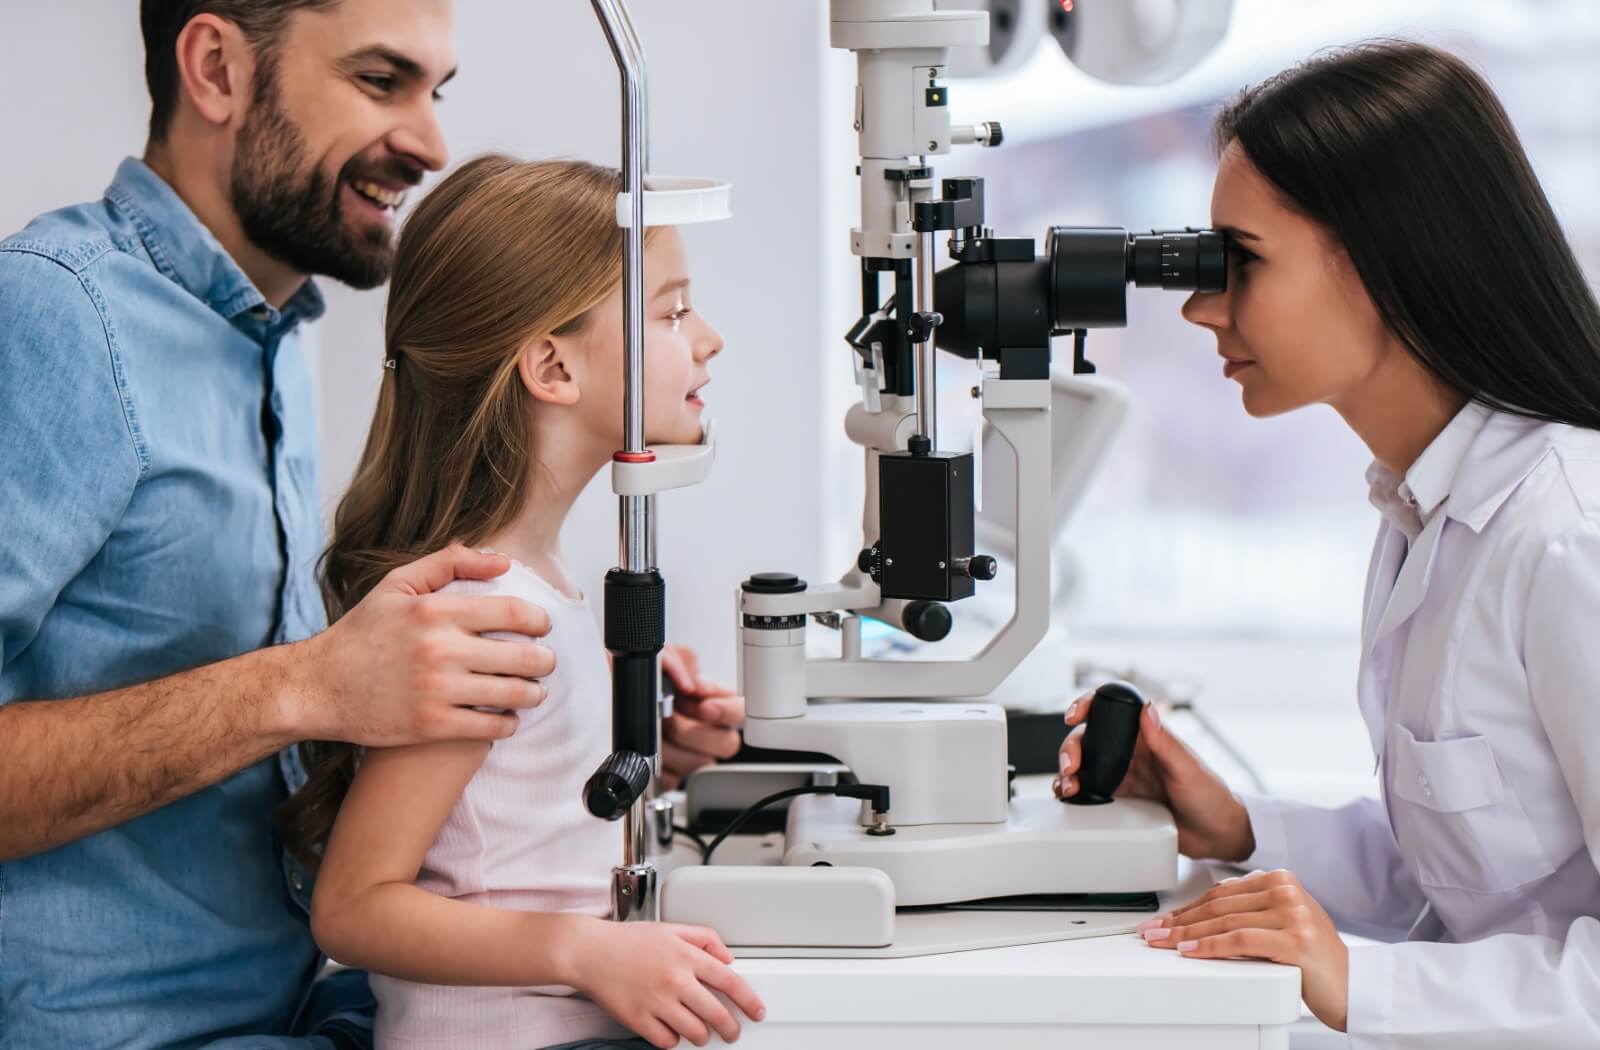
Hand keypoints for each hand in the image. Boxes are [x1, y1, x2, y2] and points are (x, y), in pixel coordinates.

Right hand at [291, 545, 554, 745]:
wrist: (317, 687)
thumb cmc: (362, 633)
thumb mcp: (397, 585)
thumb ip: (450, 563)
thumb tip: (502, 562)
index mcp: (435, 612)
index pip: (514, 613)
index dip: (539, 621)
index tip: (541, 628)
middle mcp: (440, 650)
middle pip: (523, 656)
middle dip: (544, 661)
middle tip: (545, 662)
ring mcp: (437, 691)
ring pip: (513, 694)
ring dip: (533, 693)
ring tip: (533, 690)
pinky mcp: (432, 726)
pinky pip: (492, 727)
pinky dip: (509, 723)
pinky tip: (507, 716)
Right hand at [568, 919, 766, 1047]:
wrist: (589, 951)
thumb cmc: (627, 940)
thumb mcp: (671, 929)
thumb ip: (704, 938)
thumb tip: (727, 958)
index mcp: (686, 956)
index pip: (730, 982)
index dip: (749, 1001)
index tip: (757, 1011)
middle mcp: (675, 980)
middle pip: (717, 1014)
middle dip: (731, 1028)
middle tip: (732, 1032)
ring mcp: (656, 1002)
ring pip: (695, 1032)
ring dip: (703, 1036)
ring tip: (702, 1033)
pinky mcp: (638, 1020)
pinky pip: (667, 1042)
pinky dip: (674, 1041)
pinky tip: (673, 1032)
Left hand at [660, 644, 743, 789]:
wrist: (625, 697)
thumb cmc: (651, 679)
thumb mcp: (664, 655)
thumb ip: (678, 659)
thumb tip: (689, 683)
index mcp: (720, 703)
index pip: (744, 711)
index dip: (727, 711)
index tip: (705, 706)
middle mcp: (712, 732)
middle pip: (726, 744)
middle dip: (692, 729)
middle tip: (670, 714)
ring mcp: (695, 756)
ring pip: (697, 764)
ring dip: (669, 745)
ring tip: (654, 729)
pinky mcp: (673, 775)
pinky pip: (671, 780)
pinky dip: (656, 764)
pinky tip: (648, 748)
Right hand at [1056, 690, 1254, 861]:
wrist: (1216, 836)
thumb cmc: (1211, 798)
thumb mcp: (1188, 768)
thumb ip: (1165, 741)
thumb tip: (1148, 709)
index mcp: (1148, 737)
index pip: (1112, 710)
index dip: (1089, 705)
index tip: (1075, 715)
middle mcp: (1131, 753)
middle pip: (1089, 739)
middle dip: (1071, 748)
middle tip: (1071, 766)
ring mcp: (1123, 777)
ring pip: (1084, 766)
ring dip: (1068, 773)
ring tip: (1068, 786)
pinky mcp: (1119, 801)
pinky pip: (1089, 793)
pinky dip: (1074, 795)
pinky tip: (1071, 800)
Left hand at [1139, 868, 1348, 1031]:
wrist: (1355, 987)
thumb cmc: (1313, 961)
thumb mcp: (1280, 923)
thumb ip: (1250, 910)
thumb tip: (1199, 914)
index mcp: (1281, 880)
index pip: (1221, 893)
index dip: (1187, 908)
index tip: (1163, 921)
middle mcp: (1287, 890)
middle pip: (1218, 906)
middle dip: (1179, 922)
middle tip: (1152, 933)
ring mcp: (1292, 913)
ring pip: (1224, 922)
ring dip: (1186, 935)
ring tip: (1163, 944)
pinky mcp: (1294, 939)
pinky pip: (1239, 941)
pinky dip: (1209, 947)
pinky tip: (1189, 952)